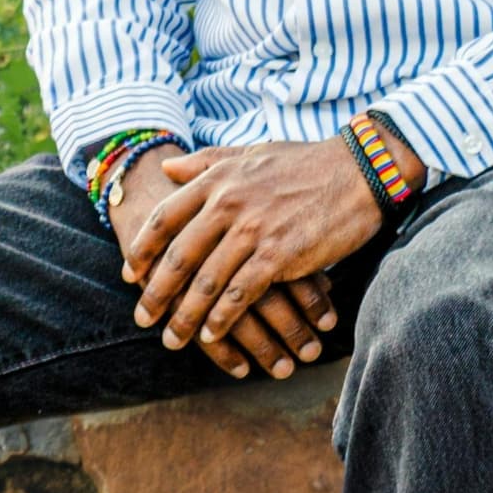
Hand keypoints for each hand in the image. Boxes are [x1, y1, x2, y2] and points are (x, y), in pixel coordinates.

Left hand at [114, 144, 371, 375]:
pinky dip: (222, 319)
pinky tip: (213, 334)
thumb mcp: (253, 153)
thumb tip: (167, 167)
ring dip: (186, 317)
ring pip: (205, 282)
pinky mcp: (278, 255)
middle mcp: (229, 203)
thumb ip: (209, 162)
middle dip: (156, 293)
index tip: (131, 275)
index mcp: (219, 179)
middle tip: (143, 318)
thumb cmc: (308, 163)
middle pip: (178, 257)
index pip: (165, 217)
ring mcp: (253, 230)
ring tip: (173, 339)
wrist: (360, 170)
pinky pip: (239, 295)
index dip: (143, 250)